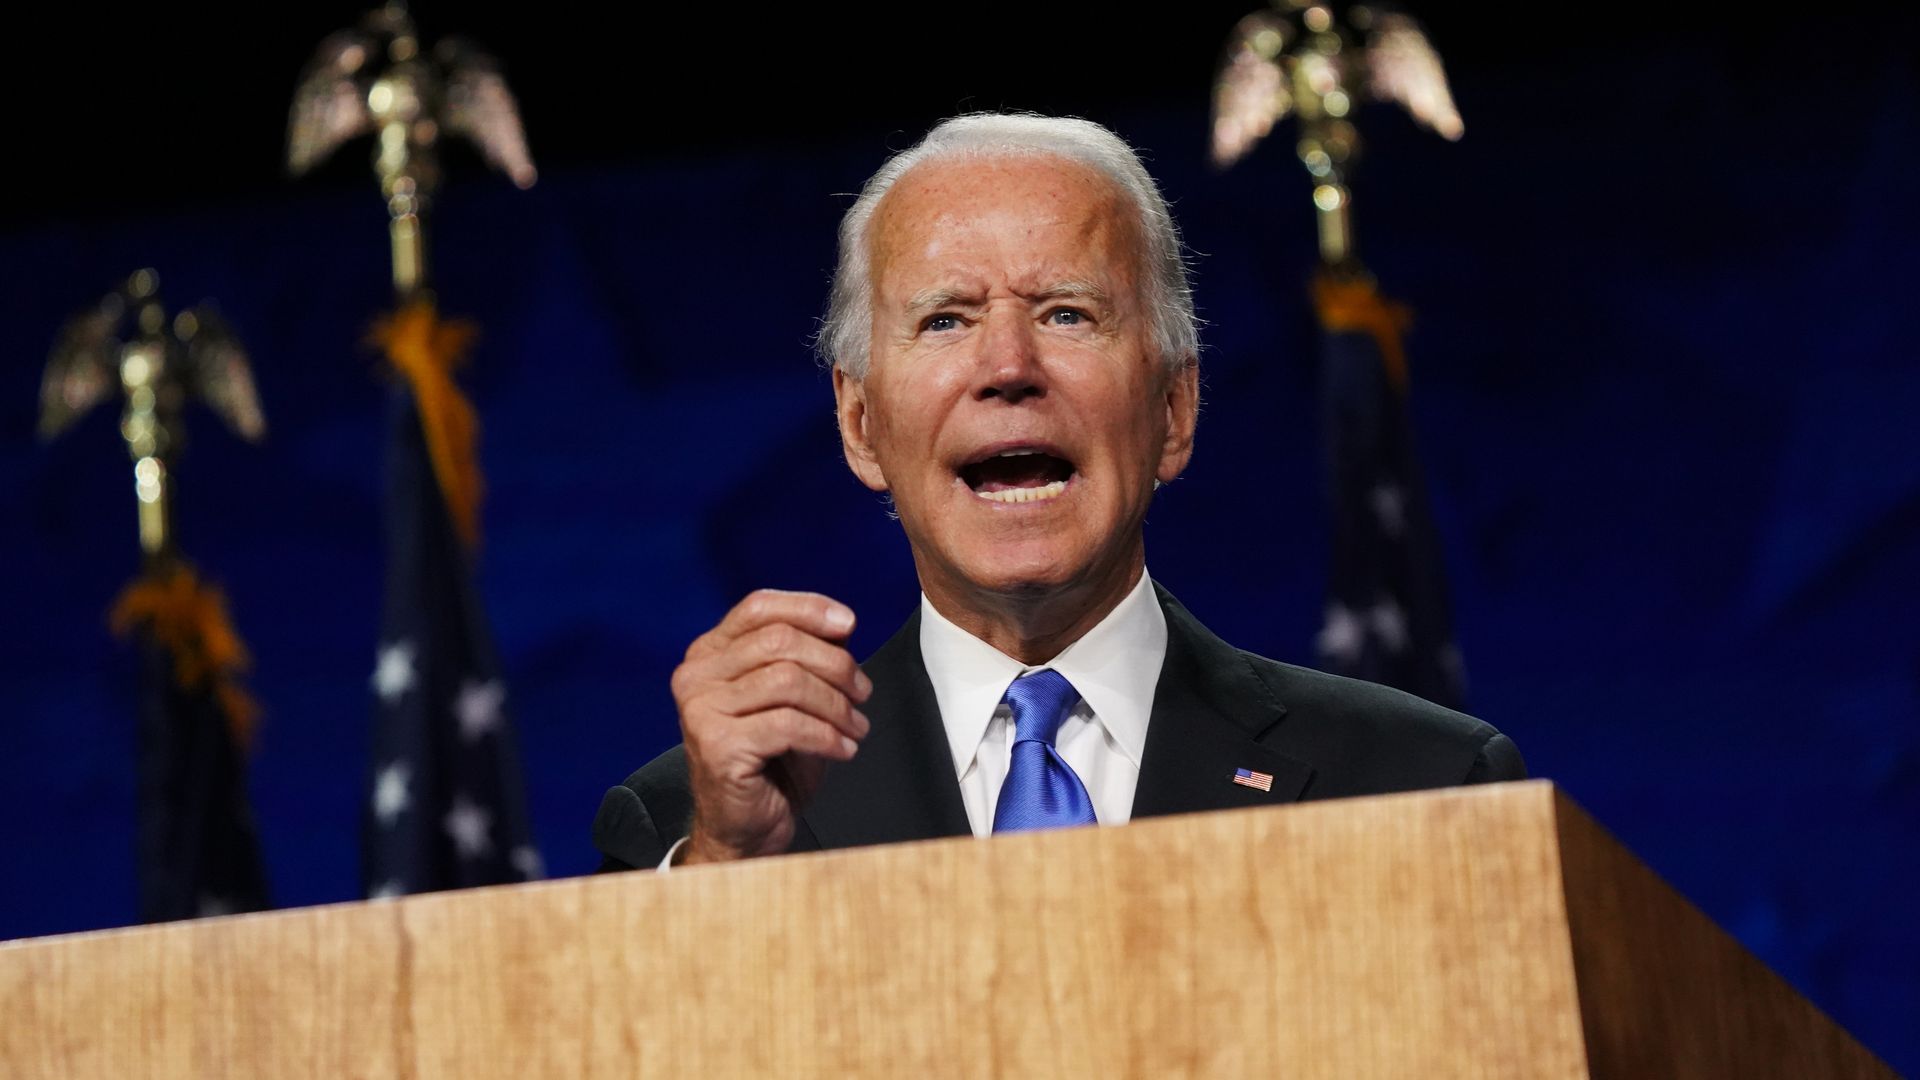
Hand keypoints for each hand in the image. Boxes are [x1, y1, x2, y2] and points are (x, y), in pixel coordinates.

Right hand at [673, 590, 871, 863]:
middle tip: (862, 692)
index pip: (759, 607)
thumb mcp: (790, 697)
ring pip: (789, 681)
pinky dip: (827, 735)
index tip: (848, 625)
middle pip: (780, 642)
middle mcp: (696, 676)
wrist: (745, 827)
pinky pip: (788, 724)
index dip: (808, 608)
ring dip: (836, 705)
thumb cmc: (770, 761)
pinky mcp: (717, 745)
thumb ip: (805, 656)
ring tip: (856, 726)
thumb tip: (841, 628)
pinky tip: (842, 749)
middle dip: (835, 664)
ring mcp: (701, 710)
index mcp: (709, 654)